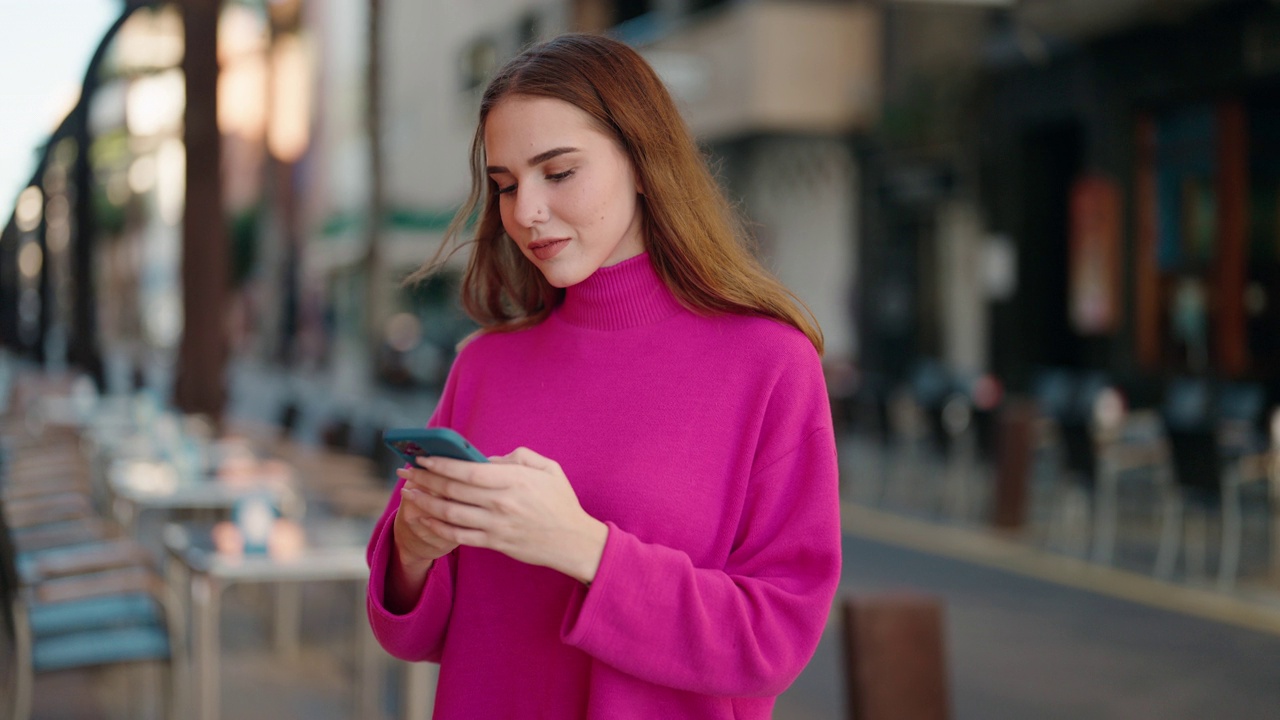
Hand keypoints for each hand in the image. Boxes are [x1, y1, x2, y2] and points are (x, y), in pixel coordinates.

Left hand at [404, 447, 607, 583]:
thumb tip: (488, 458)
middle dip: (424, 479)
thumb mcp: (548, 468)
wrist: (574, 542)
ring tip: (408, 494)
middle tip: (405, 472)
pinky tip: (424, 518)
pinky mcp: (494, 543)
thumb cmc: (561, 502)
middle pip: (452, 490)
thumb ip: (518, 457)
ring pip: (449, 513)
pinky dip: (437, 527)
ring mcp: (496, 525)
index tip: (422, 456)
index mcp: (513, 480)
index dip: (440, 463)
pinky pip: (458, 536)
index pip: (467, 470)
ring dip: (424, 503)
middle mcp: (501, 503)